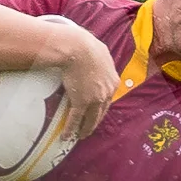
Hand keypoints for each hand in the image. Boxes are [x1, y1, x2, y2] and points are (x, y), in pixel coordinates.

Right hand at [46, 22, 119, 142]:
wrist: (77, 48)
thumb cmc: (86, 45)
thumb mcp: (101, 52)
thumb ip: (102, 61)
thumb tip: (98, 56)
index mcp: (113, 81)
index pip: (109, 99)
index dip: (102, 108)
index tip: (97, 113)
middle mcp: (107, 93)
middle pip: (102, 112)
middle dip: (95, 122)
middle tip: (89, 129)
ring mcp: (94, 99)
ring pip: (91, 119)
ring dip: (85, 129)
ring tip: (80, 135)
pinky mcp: (81, 101)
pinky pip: (75, 119)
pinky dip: (71, 129)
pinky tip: (67, 135)